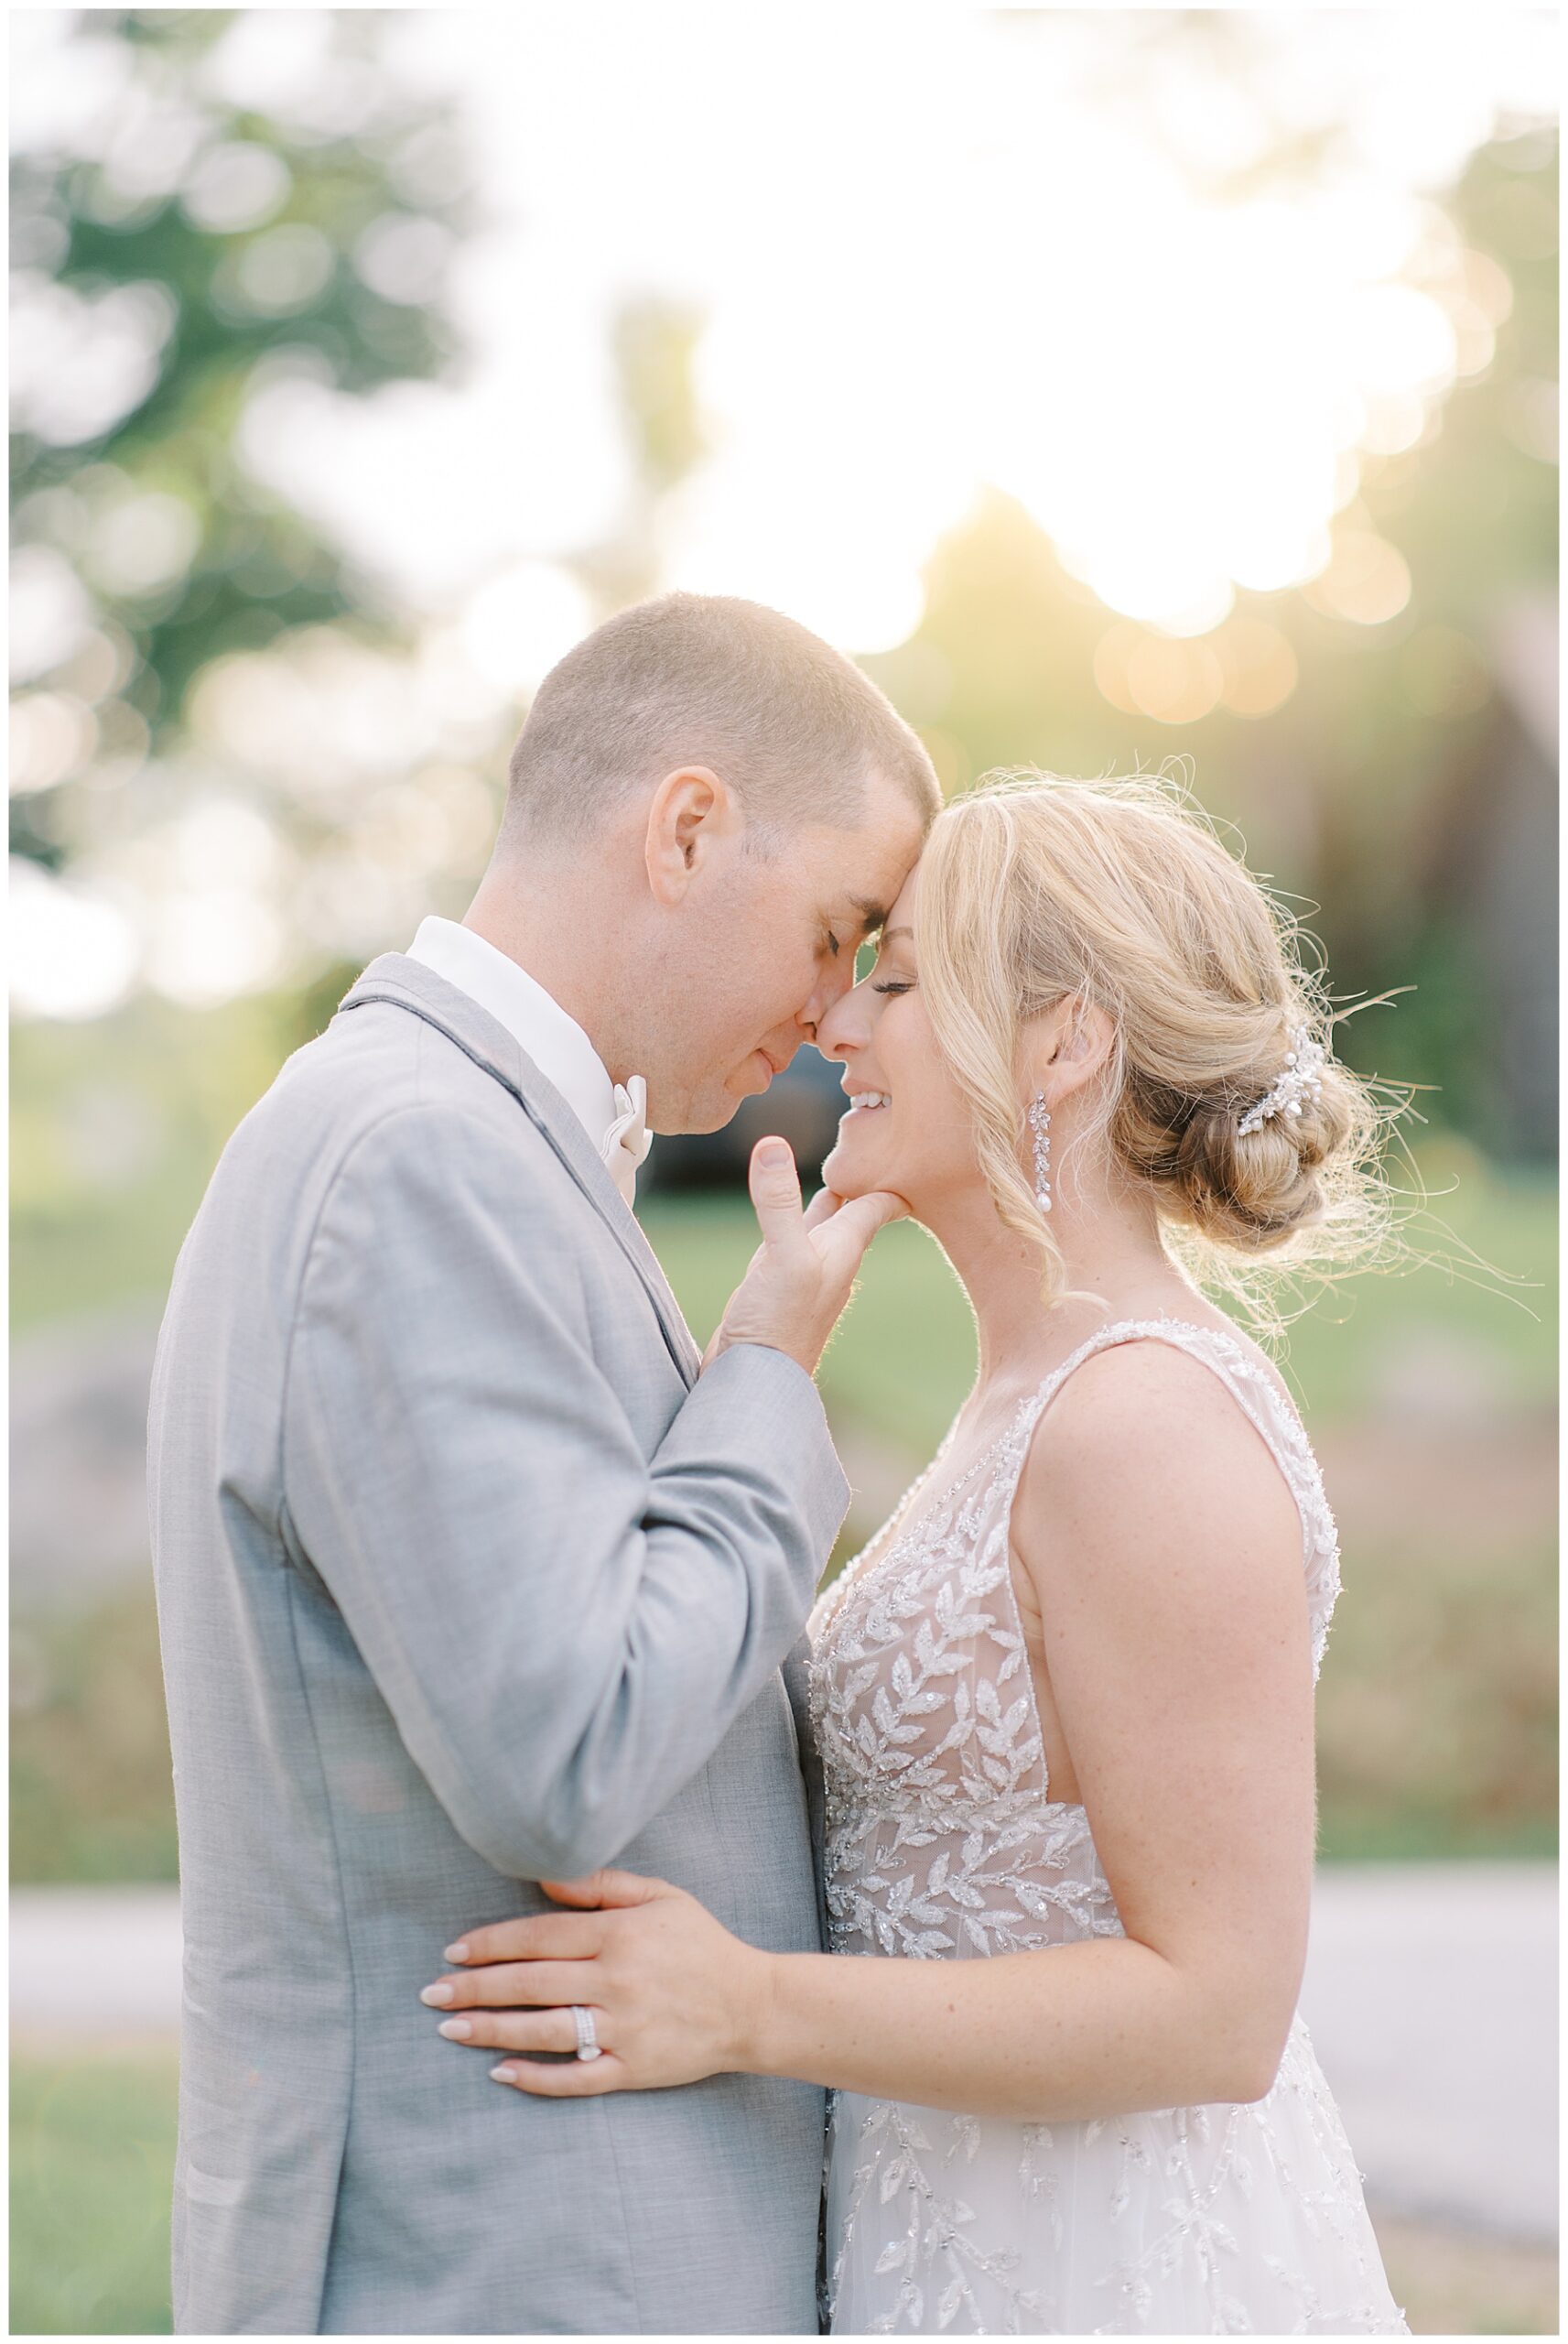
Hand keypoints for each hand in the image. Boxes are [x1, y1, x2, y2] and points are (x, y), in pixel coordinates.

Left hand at [419, 1870, 772, 2096]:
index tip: (454, 1951)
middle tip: (430, 1992)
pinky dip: (537, 2077)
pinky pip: (576, 2077)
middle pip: (532, 1983)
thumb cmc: (700, 1943)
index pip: (541, 1937)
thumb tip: (543, 1879)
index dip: (493, 1943)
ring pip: (545, 2030)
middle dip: (477, 1987)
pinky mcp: (632, 2068)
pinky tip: (501, 2073)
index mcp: (620, 1934)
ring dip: (492, 2030)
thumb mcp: (660, 1896)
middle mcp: (617, 1981)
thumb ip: (602, 1886)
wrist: (751, 2005)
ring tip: (450, 2028)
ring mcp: (624, 2028)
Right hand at [706, 1137, 904, 1377]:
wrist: (754, 1383)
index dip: (894, 1175)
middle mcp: (830, 1259)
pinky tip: (791, 1222)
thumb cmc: (778, 1325)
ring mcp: (805, 1274)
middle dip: (862, 1182)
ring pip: (824, 1226)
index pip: (879, 1202)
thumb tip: (773, 1144)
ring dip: (830, 1201)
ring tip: (838, 1172)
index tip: (914, 1150)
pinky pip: (795, 1244)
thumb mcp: (780, 1256)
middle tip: (872, 1149)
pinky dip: (798, 1222)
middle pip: (854, 1211)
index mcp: (843, 1247)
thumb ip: (778, 1203)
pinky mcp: (777, 1286)